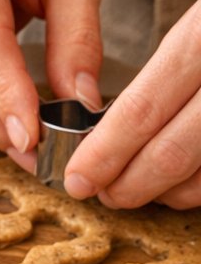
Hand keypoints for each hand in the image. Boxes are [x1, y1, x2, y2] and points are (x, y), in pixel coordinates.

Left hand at [65, 1, 200, 207]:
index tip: (77, 177)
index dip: (105, 151)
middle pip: (173, 151)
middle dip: (129, 184)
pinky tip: (185, 182)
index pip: (144, 108)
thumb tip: (111, 126)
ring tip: (140, 188)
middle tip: (105, 194)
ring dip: (168, 193)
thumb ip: (168, 69)